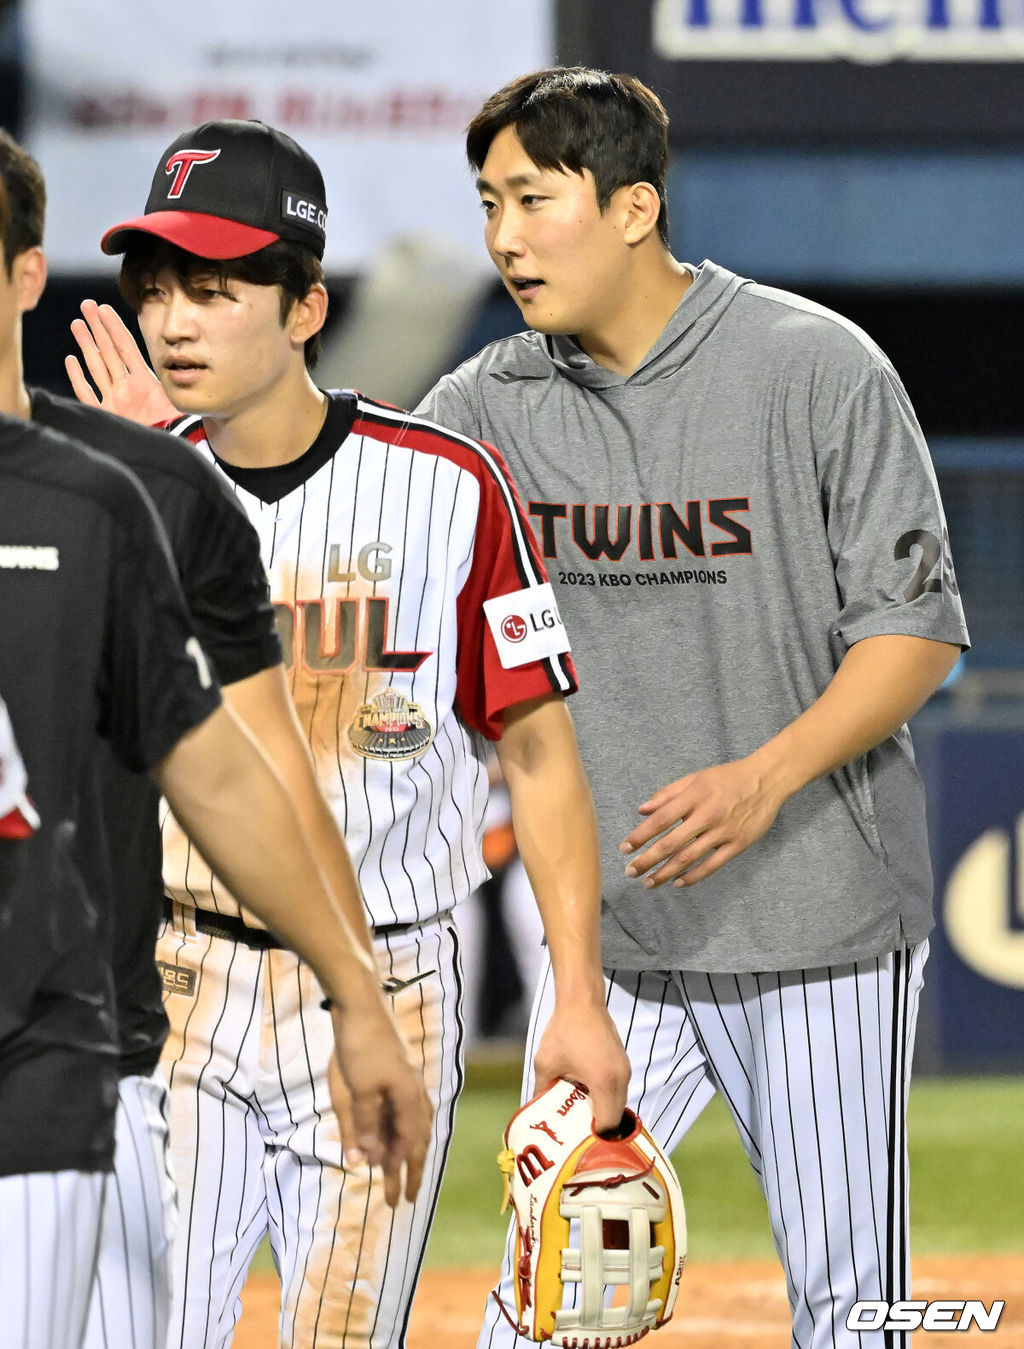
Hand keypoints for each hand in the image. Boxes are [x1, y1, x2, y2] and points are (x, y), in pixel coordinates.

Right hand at [66, 299, 178, 425]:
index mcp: (145, 383)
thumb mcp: (179, 404)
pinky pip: (88, 394)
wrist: (167, 457)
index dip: (115, 327)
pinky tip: (71, 360)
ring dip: (87, 344)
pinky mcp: (106, 416)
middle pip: (109, 351)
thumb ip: (173, 386)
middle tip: (86, 304)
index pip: (127, 348)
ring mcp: (115, 401)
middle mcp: (127, 388)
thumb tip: (180, 363)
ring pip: (96, 366)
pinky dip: (78, 378)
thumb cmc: (177, 432)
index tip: (104, 308)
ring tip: (77, 323)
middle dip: (97, 327)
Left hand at [327, 1000, 433, 1206]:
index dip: (398, 1171)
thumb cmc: (359, 1047)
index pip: (405, 1144)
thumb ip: (360, 1127)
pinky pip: (411, 1106)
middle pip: (417, 1138)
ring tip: (413, 1168)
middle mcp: (415, 1091)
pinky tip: (406, 1126)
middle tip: (410, 1198)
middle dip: (412, 1170)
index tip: (394, 1197)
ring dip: (414, 1148)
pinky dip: (410, 1125)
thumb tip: (362, 1163)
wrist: (361, 1004)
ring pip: (418, 1122)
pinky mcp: (401, 1069)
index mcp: (407, 1099)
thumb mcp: (355, 1091)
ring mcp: (410, 1079)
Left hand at [532, 998, 629, 1133]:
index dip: (594, 1137)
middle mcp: (621, 1079)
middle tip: (578, 1133)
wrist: (581, 1001)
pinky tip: (587, 1093)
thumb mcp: (545, 1064)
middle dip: (599, 1127)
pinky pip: (618, 1088)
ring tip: (581, 1114)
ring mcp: (625, 1069)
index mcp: (605, 1083)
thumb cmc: (563, 1031)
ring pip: (619, 1102)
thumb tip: (533, 1110)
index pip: (608, 1125)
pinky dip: (607, 1096)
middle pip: (616, 1117)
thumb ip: (541, 1090)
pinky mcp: (623, 1061)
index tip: (578, 1141)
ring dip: (604, 1110)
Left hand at [620, 756, 786, 888]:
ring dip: (666, 873)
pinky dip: (694, 876)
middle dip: (648, 860)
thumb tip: (642, 810)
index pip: (660, 820)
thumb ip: (668, 794)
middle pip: (671, 843)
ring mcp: (723, 831)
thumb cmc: (727, 778)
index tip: (624, 848)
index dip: (640, 836)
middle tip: (631, 872)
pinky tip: (678, 883)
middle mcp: (706, 815)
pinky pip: (713, 865)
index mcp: (694, 796)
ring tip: (649, 883)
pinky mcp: (738, 844)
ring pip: (689, 858)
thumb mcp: (695, 778)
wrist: (767, 780)